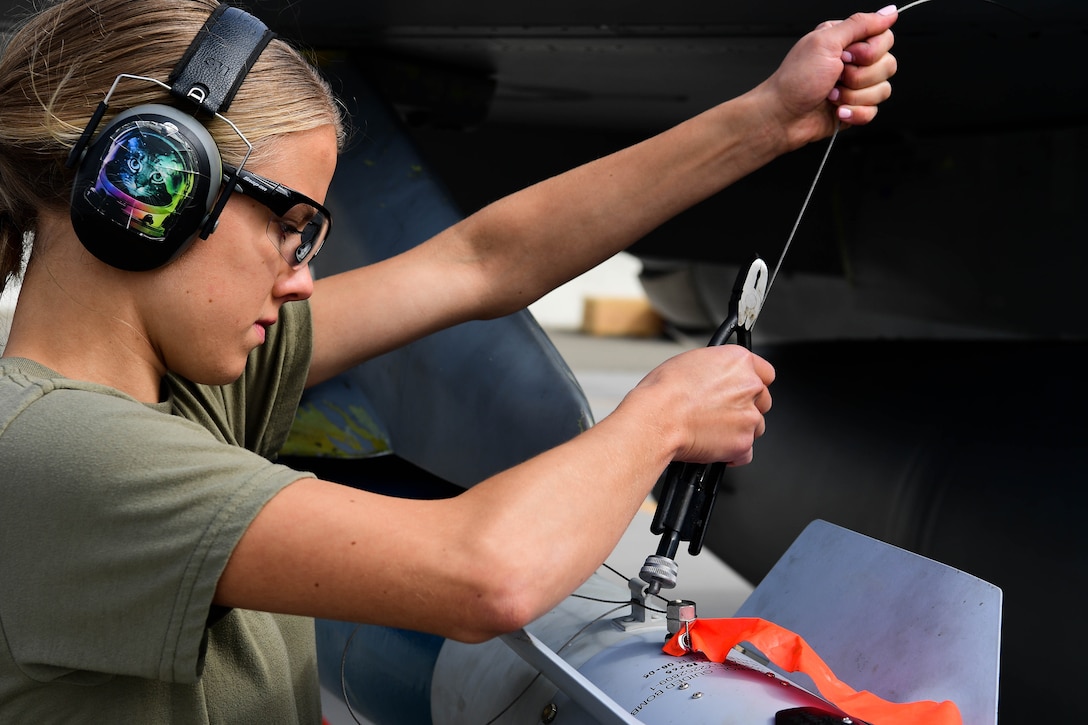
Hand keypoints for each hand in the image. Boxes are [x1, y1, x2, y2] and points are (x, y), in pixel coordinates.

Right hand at [625, 345, 774, 466]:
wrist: (656, 419)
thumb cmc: (663, 392)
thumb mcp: (690, 362)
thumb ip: (716, 370)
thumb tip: (716, 378)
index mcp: (738, 361)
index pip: (766, 372)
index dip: (753, 383)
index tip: (745, 390)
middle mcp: (749, 386)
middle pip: (763, 401)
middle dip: (746, 408)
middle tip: (722, 412)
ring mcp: (749, 416)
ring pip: (756, 426)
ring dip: (740, 430)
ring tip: (712, 430)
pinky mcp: (742, 442)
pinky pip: (746, 452)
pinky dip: (733, 453)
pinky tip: (714, 447)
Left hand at [760, 6, 898, 147]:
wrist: (780, 117)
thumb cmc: (794, 80)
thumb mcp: (825, 42)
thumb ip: (859, 24)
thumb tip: (889, 13)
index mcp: (846, 40)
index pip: (884, 38)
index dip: (870, 51)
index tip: (846, 56)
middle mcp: (853, 62)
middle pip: (888, 64)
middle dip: (860, 76)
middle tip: (835, 76)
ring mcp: (855, 87)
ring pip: (882, 90)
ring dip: (853, 95)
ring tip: (830, 95)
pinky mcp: (854, 108)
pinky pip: (873, 111)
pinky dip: (853, 113)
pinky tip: (836, 110)